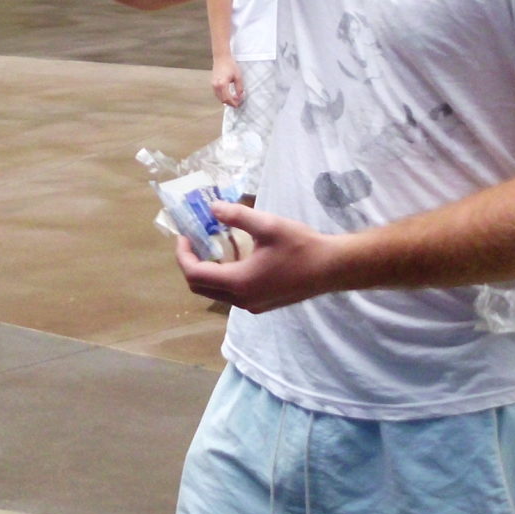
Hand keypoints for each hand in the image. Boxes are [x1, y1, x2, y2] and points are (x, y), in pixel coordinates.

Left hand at [173, 203, 345, 311]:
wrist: (331, 268)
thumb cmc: (301, 246)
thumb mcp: (268, 225)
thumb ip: (237, 216)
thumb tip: (212, 208)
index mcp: (239, 282)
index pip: (195, 274)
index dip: (183, 255)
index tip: (184, 235)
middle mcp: (241, 299)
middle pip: (200, 288)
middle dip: (191, 263)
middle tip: (193, 240)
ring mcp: (252, 305)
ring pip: (216, 292)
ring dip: (208, 271)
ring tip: (213, 244)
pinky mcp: (262, 304)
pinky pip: (232, 294)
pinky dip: (224, 277)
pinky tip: (235, 256)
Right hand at [211, 56, 244, 108]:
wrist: (221, 58)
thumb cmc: (230, 65)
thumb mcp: (238, 77)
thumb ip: (239, 88)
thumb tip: (240, 96)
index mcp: (222, 84)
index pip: (228, 99)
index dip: (234, 103)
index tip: (239, 104)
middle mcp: (216, 86)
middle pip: (223, 100)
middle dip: (230, 103)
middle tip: (238, 102)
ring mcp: (213, 85)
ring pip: (219, 98)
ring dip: (226, 100)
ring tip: (234, 98)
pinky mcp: (212, 83)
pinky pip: (217, 94)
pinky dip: (223, 96)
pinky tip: (229, 94)